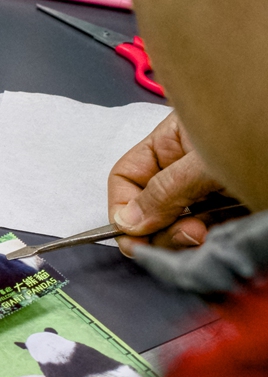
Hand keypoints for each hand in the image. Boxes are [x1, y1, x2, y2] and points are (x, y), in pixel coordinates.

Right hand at [108, 110, 226, 256]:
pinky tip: (220, 236)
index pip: (126, 178)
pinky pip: (208, 234)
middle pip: (148, 208)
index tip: (132, 236)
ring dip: (187, 238)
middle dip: (160, 229)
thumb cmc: (261, 135)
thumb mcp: (205, 162)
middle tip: (185, 234)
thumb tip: (126, 221)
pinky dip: (210, 241)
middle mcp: (184, 167)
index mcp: (171, 142)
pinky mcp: (232, 211)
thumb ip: (164, 190)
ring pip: (177, 226)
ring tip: (207, 235)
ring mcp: (208, 191)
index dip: (122, 209)